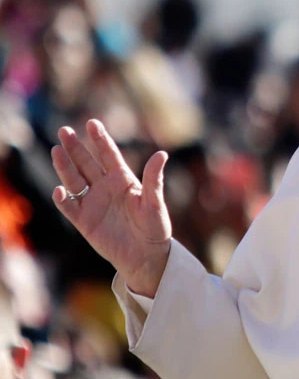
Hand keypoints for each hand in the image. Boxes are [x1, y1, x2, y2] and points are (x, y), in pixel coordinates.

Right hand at [51, 119, 171, 296]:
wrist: (146, 255)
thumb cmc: (155, 227)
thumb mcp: (155, 202)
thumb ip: (153, 179)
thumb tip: (162, 154)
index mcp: (123, 180)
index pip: (109, 155)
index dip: (101, 139)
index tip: (92, 123)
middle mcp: (105, 187)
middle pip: (87, 163)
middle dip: (76, 147)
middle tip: (65, 130)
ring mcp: (93, 203)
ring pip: (75, 180)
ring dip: (65, 166)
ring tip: (56, 150)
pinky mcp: (84, 221)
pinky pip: (69, 207)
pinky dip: (63, 199)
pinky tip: (60, 190)